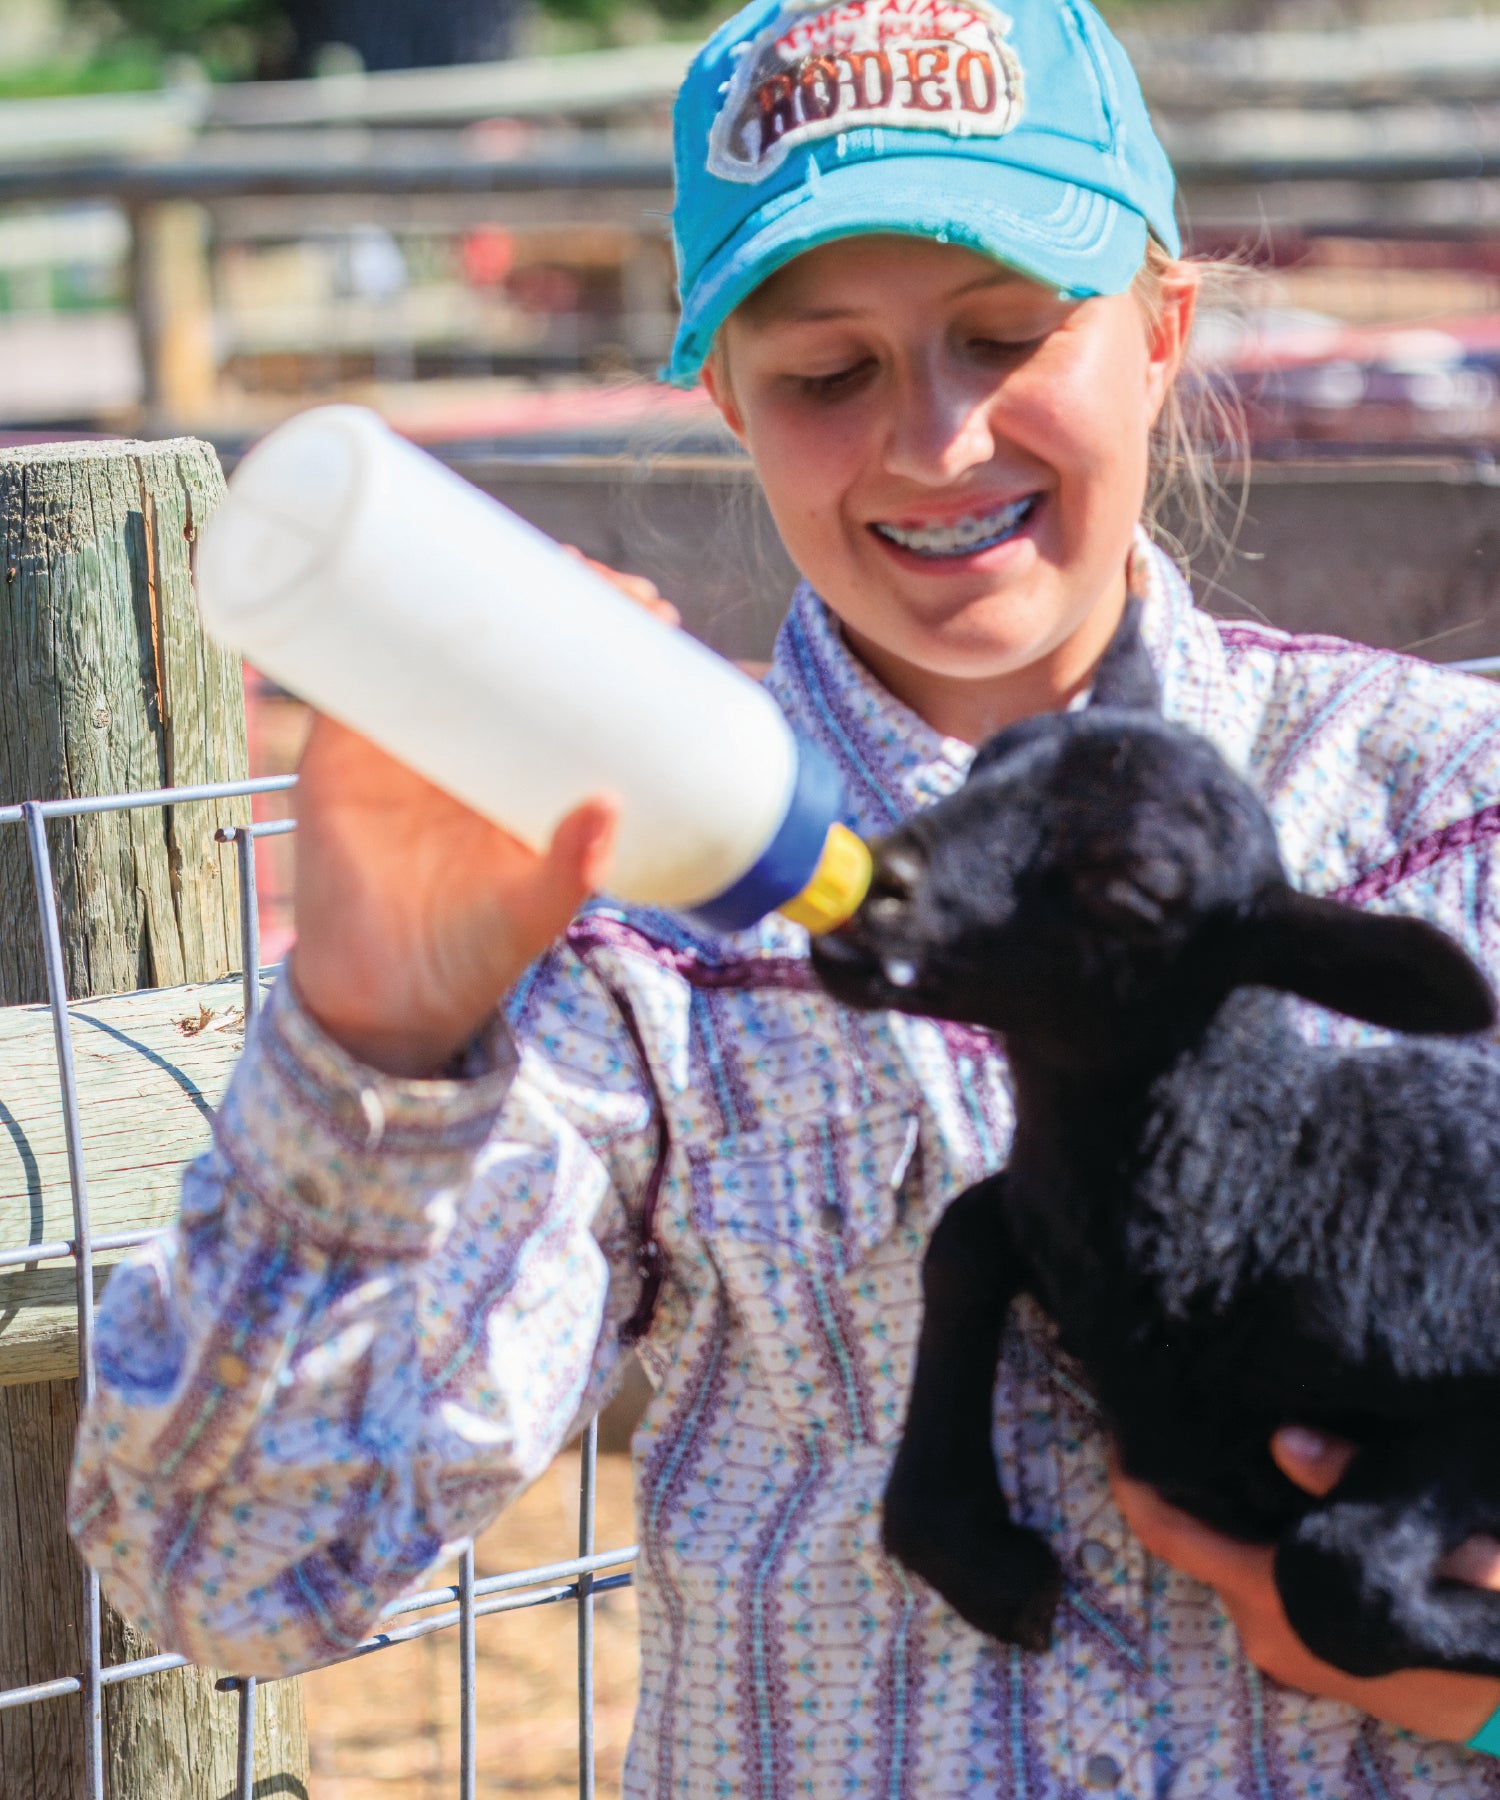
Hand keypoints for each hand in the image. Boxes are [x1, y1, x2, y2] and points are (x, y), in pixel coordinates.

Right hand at [289, 554, 674, 1076]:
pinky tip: (382, 564)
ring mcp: (406, 741)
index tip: (653, 608)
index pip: (576, 689)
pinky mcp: (342, 751)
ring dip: (472, 591)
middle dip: (554, 598)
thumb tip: (608, 808)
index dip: (610, 642)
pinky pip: (348, 666)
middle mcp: (472, 748)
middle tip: (595, 571)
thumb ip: (569, 872)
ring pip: (440, 642)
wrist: (374, 999)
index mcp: (528, 778)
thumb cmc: (466, 959)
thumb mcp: (530, 914)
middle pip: (515, 649)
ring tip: (525, 553)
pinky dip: (358, 614)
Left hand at [1109, 1430, 1499, 1741]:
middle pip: (1201, 1542)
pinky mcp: (1310, 1658)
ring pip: (1233, 1564)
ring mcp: (1284, 1650)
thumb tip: (1286, 1441)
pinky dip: (1263, 1547)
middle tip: (1200, 1423)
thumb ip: (1352, 1483)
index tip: (1122, 1435)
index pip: (1173, 1536)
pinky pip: (1263, 1588)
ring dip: (1233, 1517)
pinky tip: (1288, 1505)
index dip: (1137, 1486)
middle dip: (1195, 1488)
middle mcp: (1263, 1627)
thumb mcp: (1427, 1533)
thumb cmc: (1477, 1608)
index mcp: (1275, 1593)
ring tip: (1245, 1450)